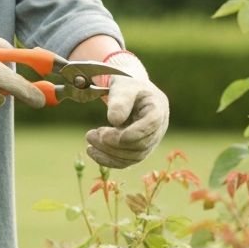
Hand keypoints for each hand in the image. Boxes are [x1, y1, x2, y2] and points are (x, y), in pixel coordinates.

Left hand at [85, 52, 168, 168]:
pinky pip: (127, 161)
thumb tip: (115, 120)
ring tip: (89, 141)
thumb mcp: (122, 86)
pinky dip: (109, 160)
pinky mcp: (140, 150)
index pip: (152, 124)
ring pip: (134, 156)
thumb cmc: (127, 86)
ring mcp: (151, 141)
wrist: (129, 93)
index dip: (132, 132)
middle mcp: (159, 127)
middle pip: (141, 144)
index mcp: (158, 107)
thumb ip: (120, 100)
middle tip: (90, 135)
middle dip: (114, 144)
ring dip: (109, 152)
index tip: (107, 134)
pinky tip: (92, 152)